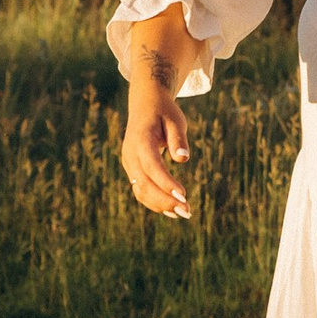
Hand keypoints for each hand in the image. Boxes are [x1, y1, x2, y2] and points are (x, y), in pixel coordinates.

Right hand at [120, 80, 193, 219]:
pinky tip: (172, 210)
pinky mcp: (132, 169)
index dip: (166, 183)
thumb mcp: (175, 119)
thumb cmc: (164, 111)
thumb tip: (182, 159)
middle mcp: (130, 154)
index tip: (183, 195)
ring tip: (183, 213)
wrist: (144, 104)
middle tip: (187, 211)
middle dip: (165, 200)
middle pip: (144, 183)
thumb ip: (178, 138)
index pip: (152, 166)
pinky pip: (140, 189)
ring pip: (140, 190)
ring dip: (160, 205)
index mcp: (140, 140)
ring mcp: (129, 163)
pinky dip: (154, 201)